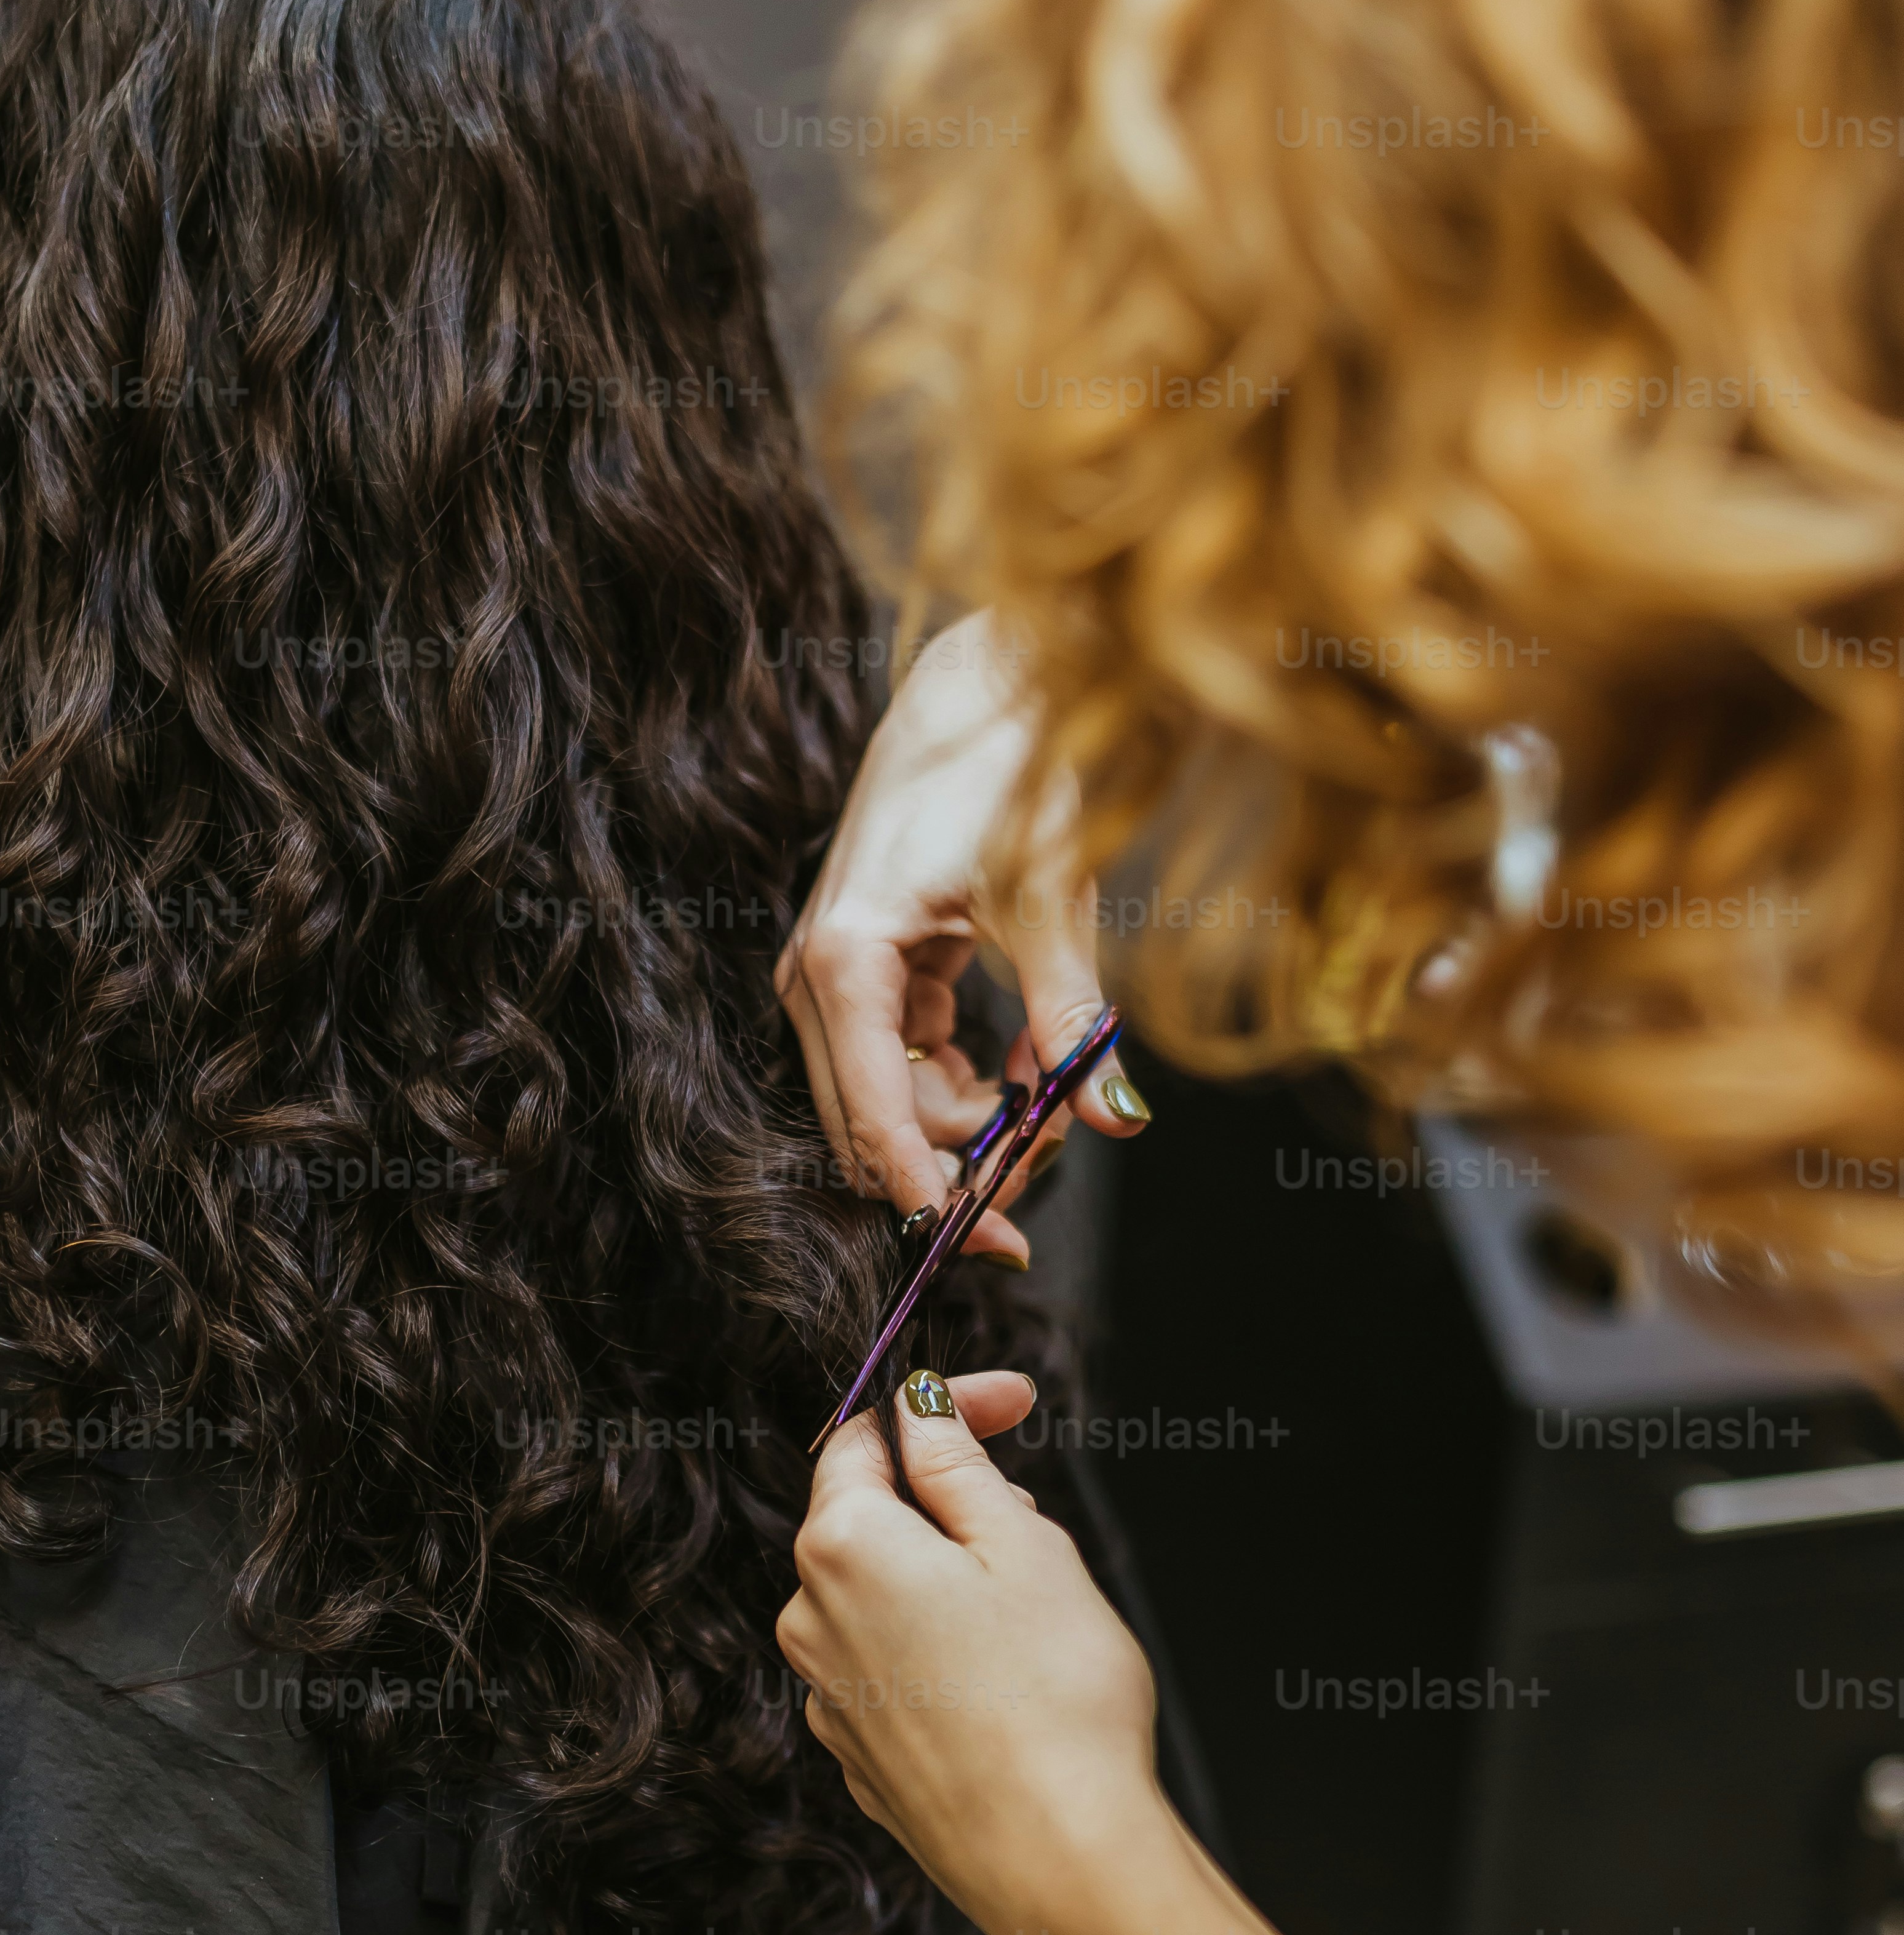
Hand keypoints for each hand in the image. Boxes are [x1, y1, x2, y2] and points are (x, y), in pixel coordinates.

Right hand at [774, 613, 1148, 1262]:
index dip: (940, 1202)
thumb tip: (1116, 1116)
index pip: (878, 1128)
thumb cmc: (1009, 778)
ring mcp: (834, 976)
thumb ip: (1074, 1019)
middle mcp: (817, 979)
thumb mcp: (1051, 904)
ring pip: (895, 1104)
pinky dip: (969, 1079)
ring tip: (1054, 1088)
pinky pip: (909, 1062)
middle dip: (964, 1163)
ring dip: (972, 1121)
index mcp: (844, 966)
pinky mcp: (865, 970)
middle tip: (1055, 1146)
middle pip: (875, 1131)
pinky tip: (1027, 1059)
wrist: (984, 690)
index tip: (1004, 1244)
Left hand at [777, 1367, 1174, 1934]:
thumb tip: (919, 1407)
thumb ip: (956, 1465)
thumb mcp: (1022, 1545)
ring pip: (886, 1597)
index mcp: (841, 1547)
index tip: (1009, 1402)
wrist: (1059, 1858)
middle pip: (872, 1519)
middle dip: (953, 1505)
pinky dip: (944, 1652)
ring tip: (1037, 1622)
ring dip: (951, 1582)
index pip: (866, 1438)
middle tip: (1040, 1530)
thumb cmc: (1054, 1700)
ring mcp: (830, 1695)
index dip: (941, 1407)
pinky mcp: (861, 1755)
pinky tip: (1010, 1686)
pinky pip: (895, 1668)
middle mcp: (810, 1619)